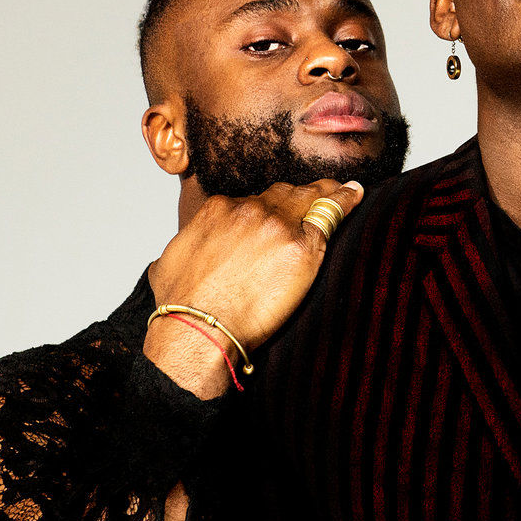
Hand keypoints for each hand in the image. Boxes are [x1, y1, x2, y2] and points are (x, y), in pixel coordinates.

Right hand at [144, 179, 363, 397]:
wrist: (198, 331)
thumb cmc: (182, 307)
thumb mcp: (168, 265)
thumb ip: (181, 252)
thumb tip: (164, 261)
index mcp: (219, 210)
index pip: (253, 200)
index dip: (268, 207)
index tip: (276, 214)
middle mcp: (249, 210)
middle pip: (282, 194)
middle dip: (297, 197)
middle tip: (312, 199)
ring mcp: (277, 224)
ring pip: (308, 197)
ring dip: (325, 192)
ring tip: (342, 189)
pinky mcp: (302, 244)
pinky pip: (331, 212)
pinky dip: (346, 200)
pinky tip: (355, 194)